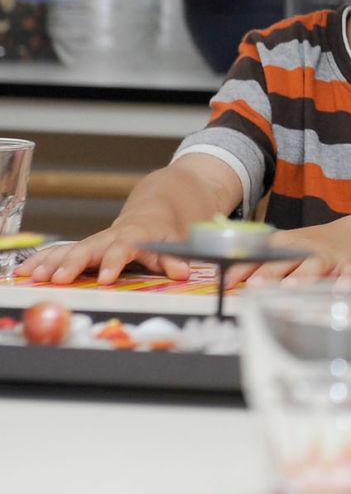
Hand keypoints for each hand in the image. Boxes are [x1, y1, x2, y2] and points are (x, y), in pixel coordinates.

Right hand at [18, 218, 189, 284]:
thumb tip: (182, 273)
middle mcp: (109, 237)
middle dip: (72, 264)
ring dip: (51, 263)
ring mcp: (93, 242)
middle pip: (88, 249)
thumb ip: (173, 260)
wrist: (151, 213)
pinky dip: (42, 260)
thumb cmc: (160, 234)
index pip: (123, 248)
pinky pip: (59, 252)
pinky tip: (24, 270)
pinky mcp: (82, 247)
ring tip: (35, 276)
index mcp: (133, 236)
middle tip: (59, 279)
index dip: (114, 262)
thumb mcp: (172, 244)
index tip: (106, 278)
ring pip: (69, 250)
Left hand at [226, 221, 350, 286]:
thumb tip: (225, 281)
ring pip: (316, 265)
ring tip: (292, 286)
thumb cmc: (314, 248)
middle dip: (270, 272)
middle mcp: (307, 248)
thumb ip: (258, 264)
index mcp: (286, 243)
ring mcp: (331, 257)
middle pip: (286, 260)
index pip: (260, 256)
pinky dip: (348, 280)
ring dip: (304, 275)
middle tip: (255, 285)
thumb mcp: (287, 248)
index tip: (226, 282)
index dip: (243, 269)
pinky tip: (343, 288)